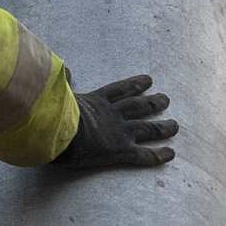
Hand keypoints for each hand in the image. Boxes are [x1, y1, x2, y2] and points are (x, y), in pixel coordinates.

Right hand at [43, 72, 177, 177]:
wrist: (55, 129)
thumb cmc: (50, 112)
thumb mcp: (54, 91)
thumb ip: (61, 81)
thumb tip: (65, 70)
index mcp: (96, 101)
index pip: (120, 90)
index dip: (135, 84)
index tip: (148, 80)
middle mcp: (112, 114)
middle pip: (138, 106)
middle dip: (153, 103)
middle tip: (166, 100)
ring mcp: (119, 132)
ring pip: (147, 128)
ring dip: (163, 127)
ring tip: (176, 126)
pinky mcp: (120, 150)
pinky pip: (144, 154)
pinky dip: (158, 155)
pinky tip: (171, 154)